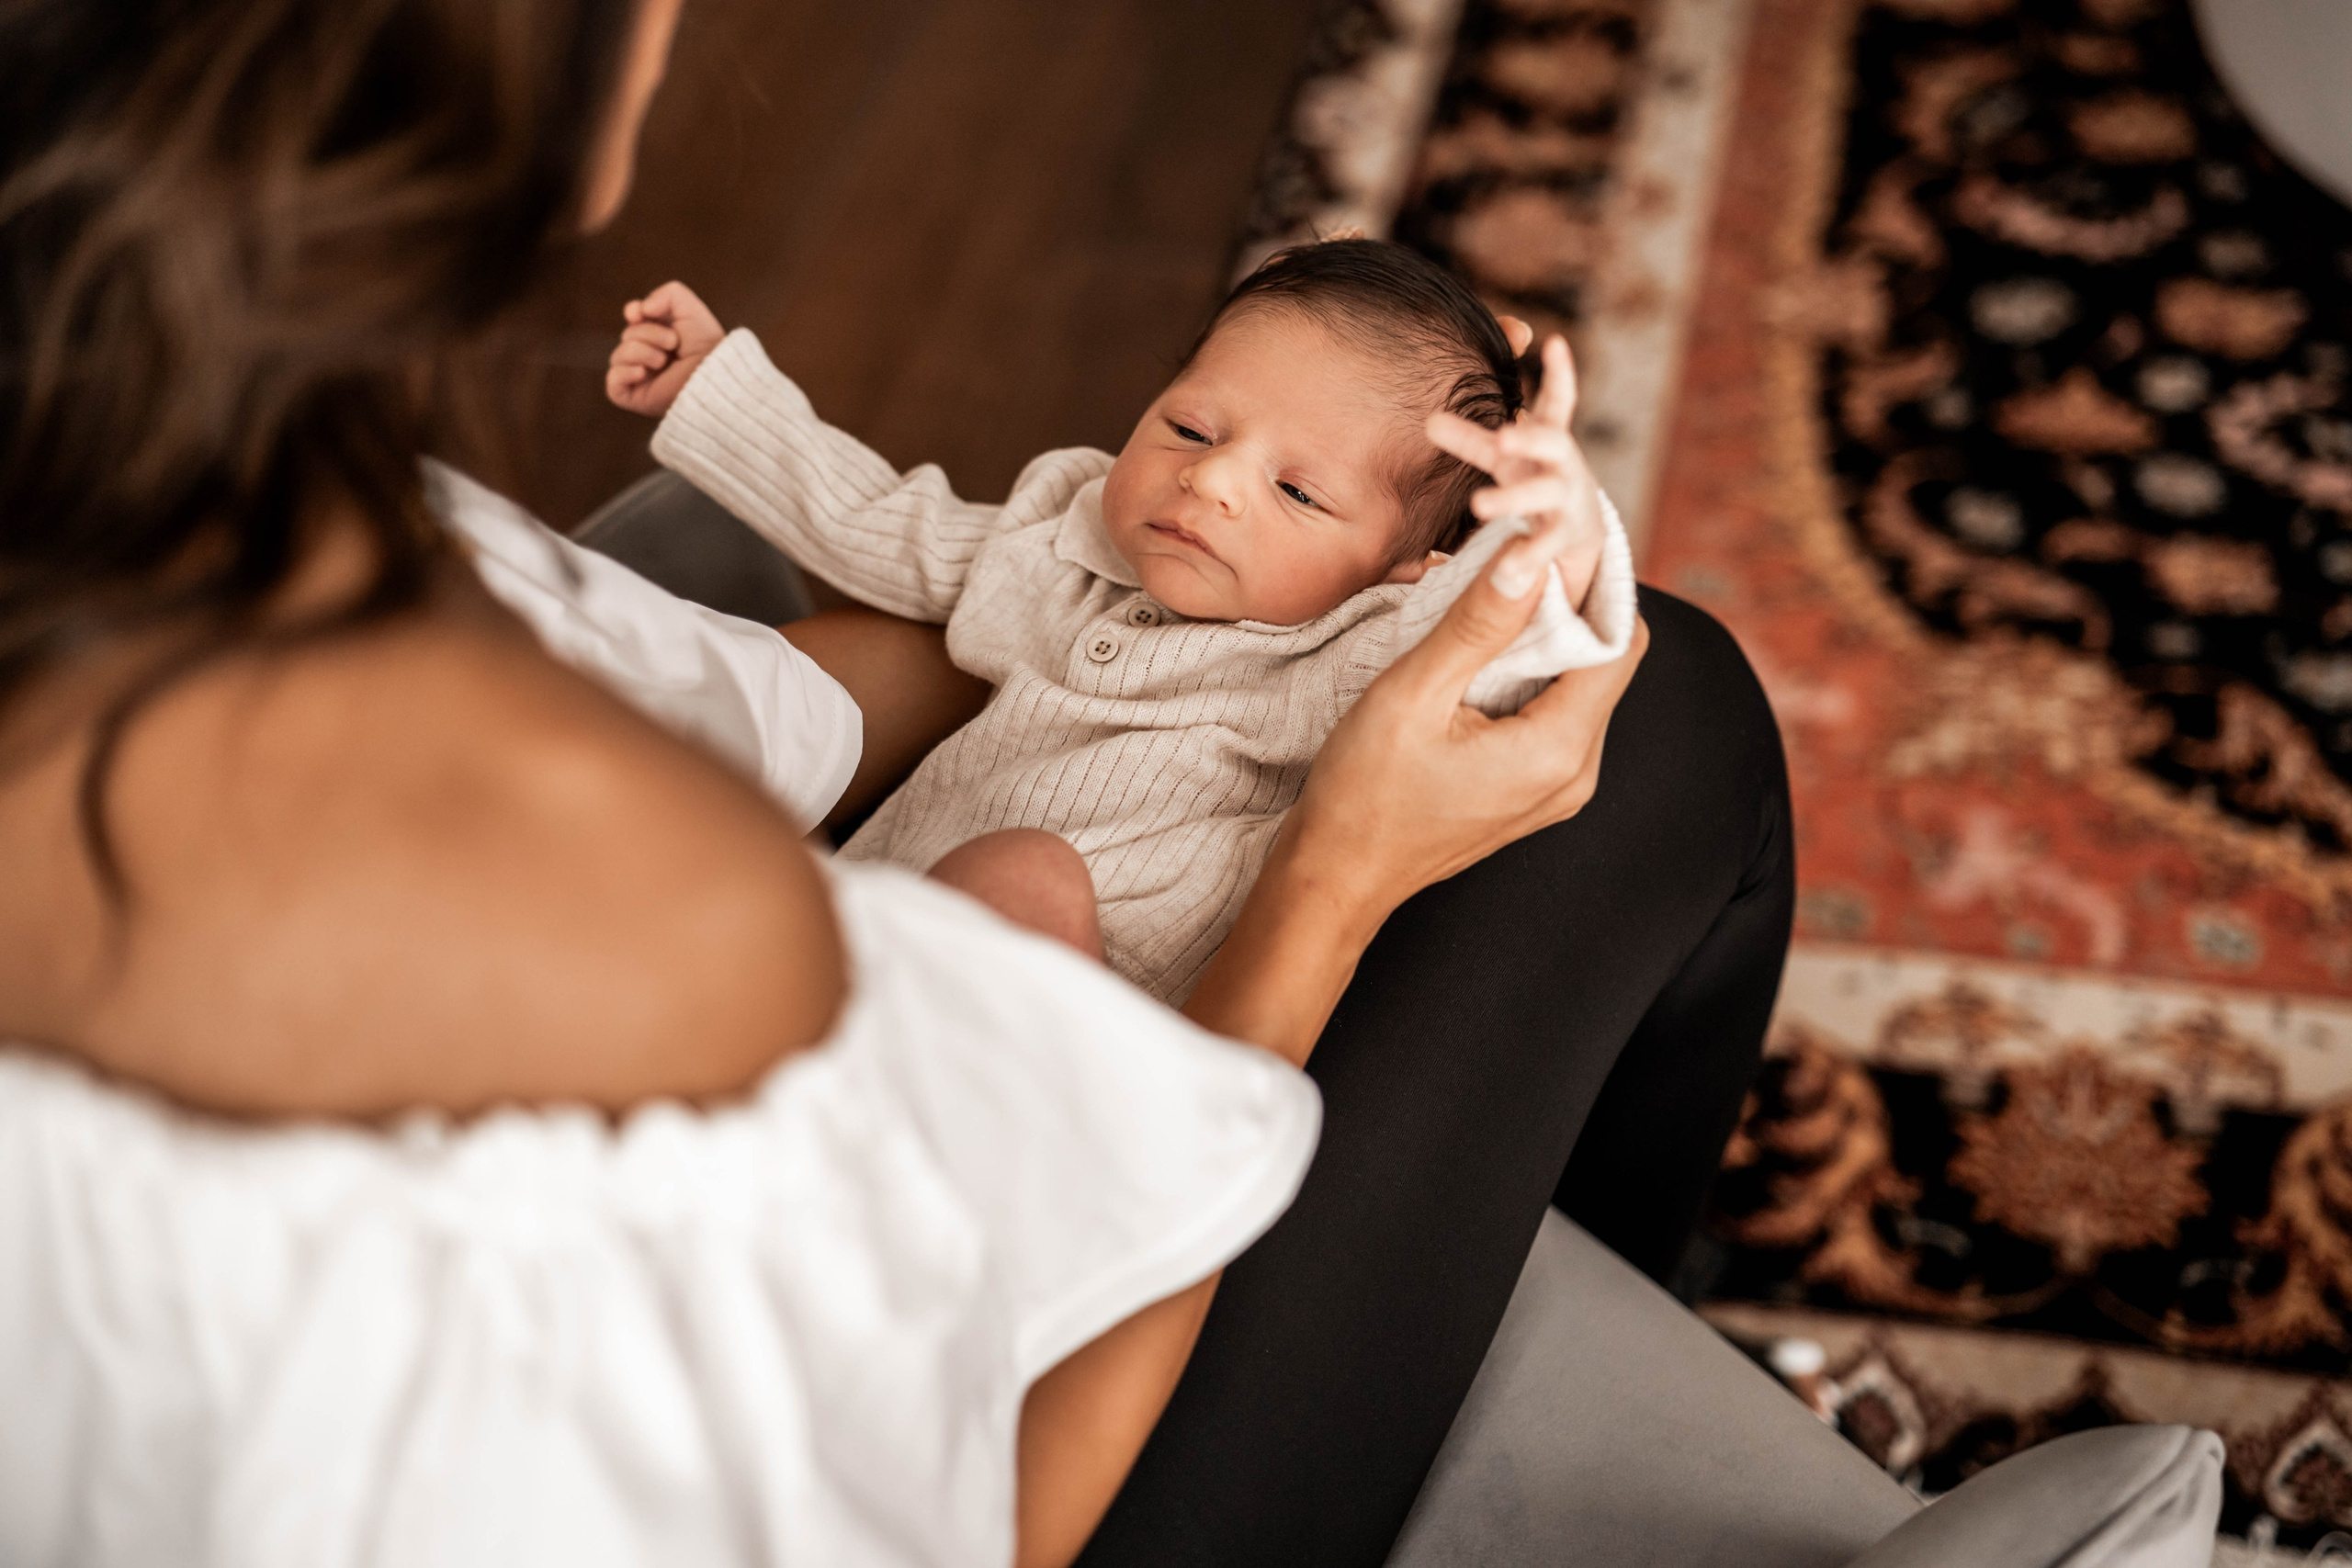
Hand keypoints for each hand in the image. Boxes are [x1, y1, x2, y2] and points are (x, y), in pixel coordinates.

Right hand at [605, 280, 726, 417]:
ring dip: (642, 352)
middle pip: (628, 334)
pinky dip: (624, 373)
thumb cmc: (705, 346)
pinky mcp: (634, 397)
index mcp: (660, 337)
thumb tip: (639, 310)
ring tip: (663, 361)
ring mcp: (639, 379)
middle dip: (649, 334)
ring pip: (618, 355)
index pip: (634, 319)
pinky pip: (612, 382)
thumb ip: (668, 293)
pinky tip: (643, 373)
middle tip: (674, 343)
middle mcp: (648, 358)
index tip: (639, 313)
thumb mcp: (690, 308)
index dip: (633, 312)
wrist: (712, 376)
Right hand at [1287, 517, 1646, 931]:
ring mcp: (1558, 787)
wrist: (1336, 879)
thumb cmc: (1362, 795)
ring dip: (1543, 638)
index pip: (1619, 641)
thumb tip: (1530, 556)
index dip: (1593, 583)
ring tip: (1487, 600)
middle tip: (1513, 559)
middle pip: (1604, 661)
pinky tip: (1478, 652)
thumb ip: (1477, 624)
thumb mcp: (1412, 694)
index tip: (1549, 541)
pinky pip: (1551, 714)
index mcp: (1558, 750)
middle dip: (1567, 605)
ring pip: (1577, 686)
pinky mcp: (1533, 790)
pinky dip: (1526, 674)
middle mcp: (1576, 773)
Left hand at [1424, 334, 1605, 610]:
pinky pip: (1545, 549)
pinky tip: (1504, 571)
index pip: (1558, 403)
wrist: (1579, 532)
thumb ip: (1471, 439)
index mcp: (1547, 441)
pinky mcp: (1563, 541)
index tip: (1555, 343)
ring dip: (1513, 498)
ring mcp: (1566, 503)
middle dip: (1530, 438)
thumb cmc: (1533, 477)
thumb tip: (1427, 421)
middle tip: (1502, 436)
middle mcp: (1562, 466)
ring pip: (1544, 497)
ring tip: (1478, 505)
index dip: (1560, 374)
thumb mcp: (1504, 457)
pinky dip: (1526, 560)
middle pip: (1553, 444)